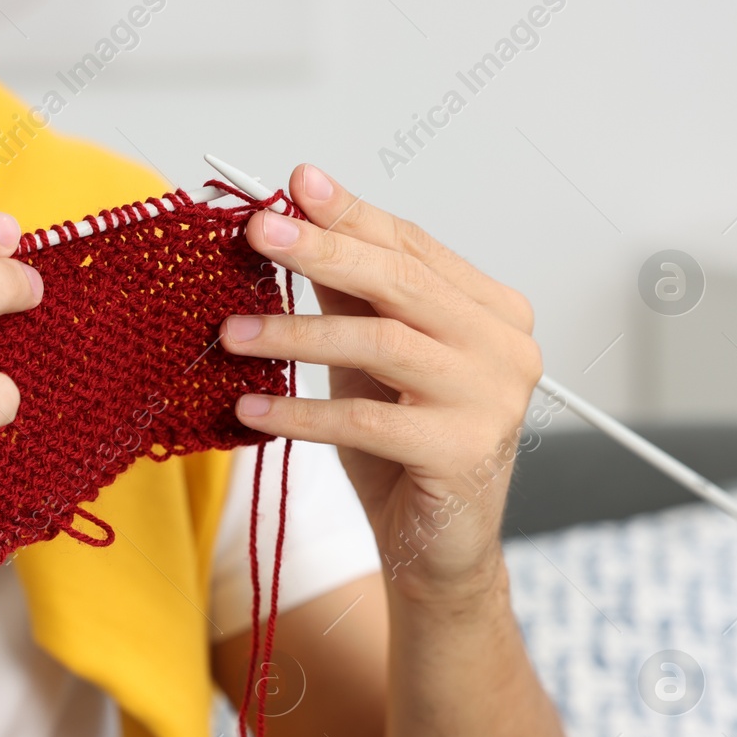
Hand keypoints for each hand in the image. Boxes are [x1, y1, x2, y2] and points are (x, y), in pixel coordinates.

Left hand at [222, 164, 541, 599]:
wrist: (437, 551)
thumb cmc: (405, 453)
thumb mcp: (370, 361)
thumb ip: (349, 295)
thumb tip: (297, 219)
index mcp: (492, 313)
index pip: (413, 247)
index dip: (350, 215)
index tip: (294, 185)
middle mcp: (504, 348)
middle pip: (401, 282)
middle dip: (322, 250)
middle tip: (258, 231)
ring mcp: (491, 400)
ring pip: (381, 344)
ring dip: (296, 333)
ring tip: (233, 332)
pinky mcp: (462, 453)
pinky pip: (363, 420)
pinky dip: (299, 414)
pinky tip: (250, 410)